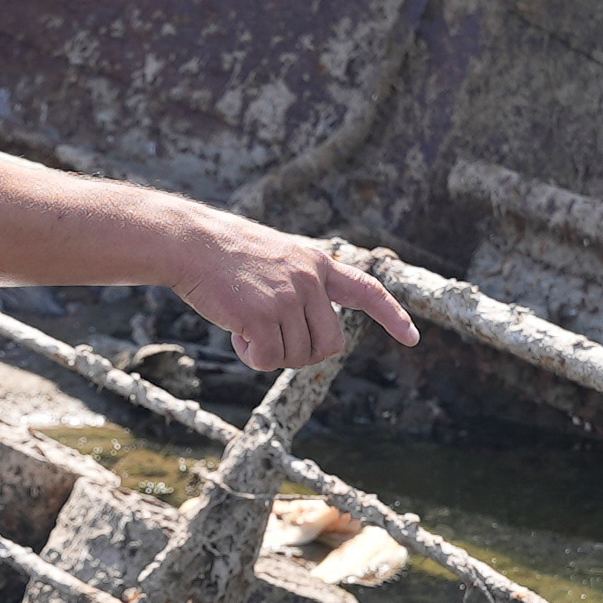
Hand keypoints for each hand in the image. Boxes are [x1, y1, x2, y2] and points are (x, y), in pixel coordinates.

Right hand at [168, 223, 420, 371]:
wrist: (190, 243)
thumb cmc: (224, 253)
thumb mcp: (276, 257)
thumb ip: (300, 286)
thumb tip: (310, 334)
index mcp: (317, 263)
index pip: (367, 291)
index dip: (392, 316)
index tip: (412, 338)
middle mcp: (310, 280)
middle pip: (330, 343)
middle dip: (304, 353)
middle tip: (273, 341)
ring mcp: (288, 297)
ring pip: (298, 356)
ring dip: (272, 354)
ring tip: (247, 327)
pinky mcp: (262, 315)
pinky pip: (270, 359)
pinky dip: (253, 357)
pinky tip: (237, 336)